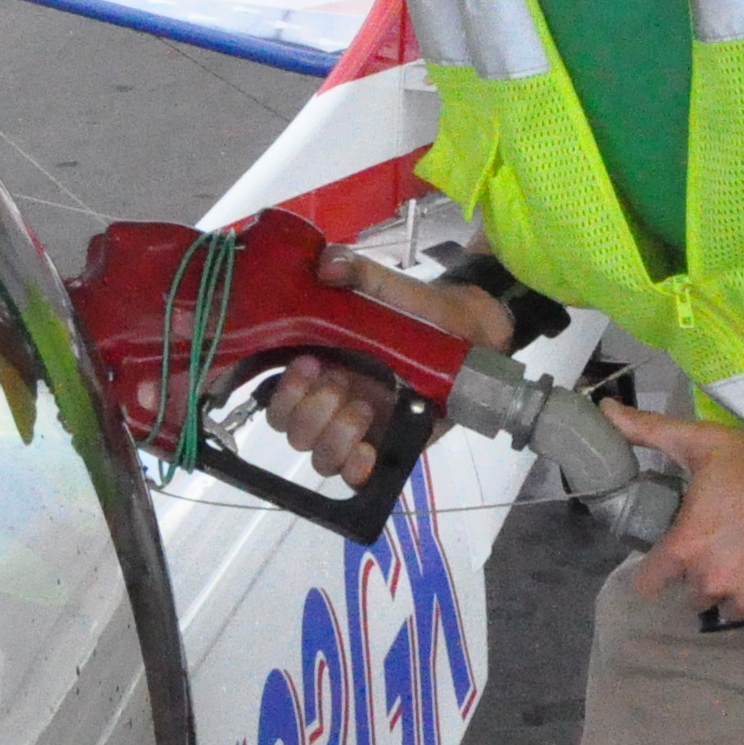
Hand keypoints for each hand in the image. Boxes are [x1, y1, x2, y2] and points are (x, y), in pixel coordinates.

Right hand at [128, 245, 511, 485]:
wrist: (466, 329)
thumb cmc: (416, 308)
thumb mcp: (382, 285)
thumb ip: (353, 269)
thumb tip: (326, 267)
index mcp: (320, 368)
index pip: (277, 399)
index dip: (284, 392)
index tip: (309, 364)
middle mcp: (332, 403)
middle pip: (293, 433)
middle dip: (310, 412)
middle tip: (341, 384)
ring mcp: (359, 429)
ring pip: (319, 458)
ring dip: (334, 436)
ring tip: (364, 408)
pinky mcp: (389, 447)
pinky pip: (356, 477)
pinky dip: (355, 469)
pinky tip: (368, 450)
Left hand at [604, 401, 743, 628]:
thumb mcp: (699, 441)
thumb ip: (646, 431)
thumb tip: (602, 408)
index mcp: (687, 547)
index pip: (649, 583)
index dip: (658, 569)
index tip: (672, 556)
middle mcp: (715, 581)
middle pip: (693, 594)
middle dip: (703, 573)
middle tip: (726, 543)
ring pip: (730, 609)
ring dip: (736, 591)